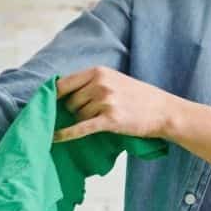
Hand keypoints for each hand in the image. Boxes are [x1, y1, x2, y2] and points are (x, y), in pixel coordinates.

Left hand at [54, 66, 177, 142]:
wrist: (164, 111)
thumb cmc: (139, 97)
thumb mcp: (115, 79)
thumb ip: (91, 82)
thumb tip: (62, 94)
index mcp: (99, 71)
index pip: (64, 83)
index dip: (53, 96)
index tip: (46, 104)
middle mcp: (100, 84)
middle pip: (70, 101)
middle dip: (74, 110)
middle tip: (92, 113)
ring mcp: (105, 102)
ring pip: (78, 115)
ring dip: (84, 120)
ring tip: (103, 119)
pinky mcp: (110, 120)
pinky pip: (81, 128)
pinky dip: (66, 134)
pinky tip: (54, 139)